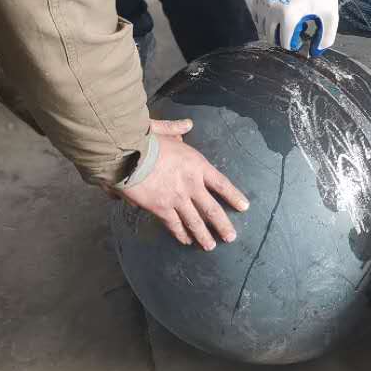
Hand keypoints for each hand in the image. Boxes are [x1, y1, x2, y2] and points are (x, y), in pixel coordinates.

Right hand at [117, 120, 248, 249]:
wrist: (126, 154)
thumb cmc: (144, 140)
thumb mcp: (164, 130)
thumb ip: (176, 129)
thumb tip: (187, 123)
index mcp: (197, 164)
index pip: (222, 184)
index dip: (234, 197)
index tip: (244, 207)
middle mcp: (191, 184)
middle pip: (212, 209)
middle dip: (223, 225)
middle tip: (231, 237)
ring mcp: (177, 198)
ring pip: (195, 222)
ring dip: (204, 236)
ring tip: (210, 246)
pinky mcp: (161, 208)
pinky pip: (174, 225)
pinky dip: (181, 234)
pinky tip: (186, 241)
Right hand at [253, 0, 341, 54]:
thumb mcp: (330, 15)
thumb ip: (326, 38)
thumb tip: (314, 52)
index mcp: (289, 15)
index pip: (285, 43)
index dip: (295, 45)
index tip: (303, 39)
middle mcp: (272, 9)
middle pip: (272, 37)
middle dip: (284, 38)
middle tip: (297, 30)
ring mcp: (264, 1)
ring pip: (263, 28)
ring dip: (275, 30)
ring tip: (290, 21)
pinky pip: (257, 16)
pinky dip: (265, 20)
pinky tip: (279, 14)